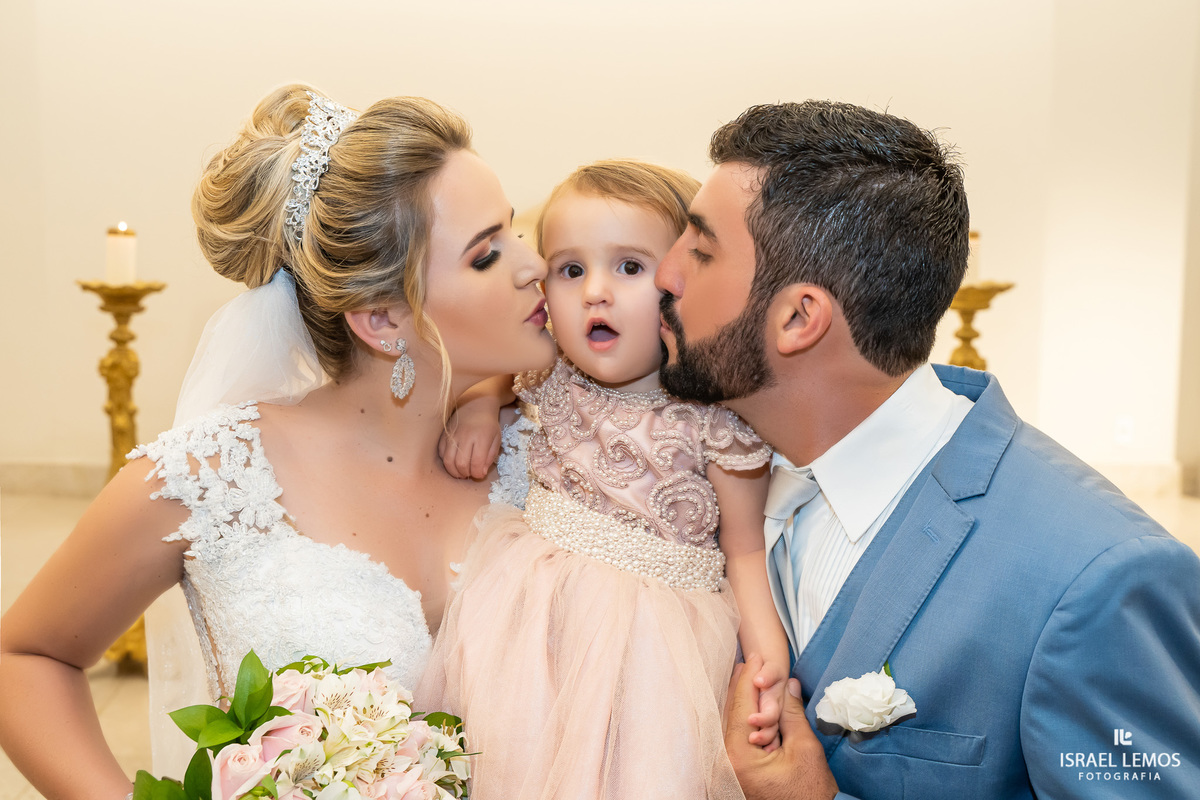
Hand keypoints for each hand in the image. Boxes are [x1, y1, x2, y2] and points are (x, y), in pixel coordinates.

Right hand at [438, 406, 501, 479]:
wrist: (476, 404)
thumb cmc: (488, 424)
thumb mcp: (496, 440)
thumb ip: (490, 457)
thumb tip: (480, 473)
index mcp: (481, 437)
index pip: (477, 462)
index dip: (478, 474)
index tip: (480, 475)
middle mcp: (465, 436)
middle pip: (461, 464)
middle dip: (465, 474)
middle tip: (470, 474)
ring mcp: (452, 435)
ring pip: (448, 461)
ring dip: (454, 471)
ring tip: (461, 472)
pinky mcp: (444, 434)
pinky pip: (441, 453)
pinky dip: (446, 461)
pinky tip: (454, 461)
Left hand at [725, 654, 838, 799]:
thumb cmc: (809, 792)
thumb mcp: (805, 749)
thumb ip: (792, 713)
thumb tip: (789, 684)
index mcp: (740, 755)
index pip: (742, 706)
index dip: (749, 678)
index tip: (755, 656)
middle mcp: (725, 761)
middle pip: (729, 712)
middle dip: (740, 685)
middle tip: (748, 660)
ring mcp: (725, 767)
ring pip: (727, 723)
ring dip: (738, 699)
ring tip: (745, 674)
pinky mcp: (732, 771)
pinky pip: (732, 736)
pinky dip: (739, 717)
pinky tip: (746, 703)